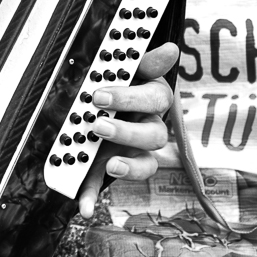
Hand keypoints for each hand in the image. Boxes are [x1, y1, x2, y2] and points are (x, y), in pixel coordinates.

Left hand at [76, 41, 177, 218]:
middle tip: (98, 124)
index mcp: (151, 99)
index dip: (131, 97)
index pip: (155, 98)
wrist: (101, 100)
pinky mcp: (111, 167)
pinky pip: (106, 185)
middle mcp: (147, 127)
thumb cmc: (118, 82)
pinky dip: (93, 197)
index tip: (101, 93)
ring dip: (128, 166)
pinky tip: (84, 207)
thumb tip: (172, 49)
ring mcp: (132, 151)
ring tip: (109, 163)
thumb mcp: (128, 69)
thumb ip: (145, 63)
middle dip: (126, 132)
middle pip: (153, 135)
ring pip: (145, 164)